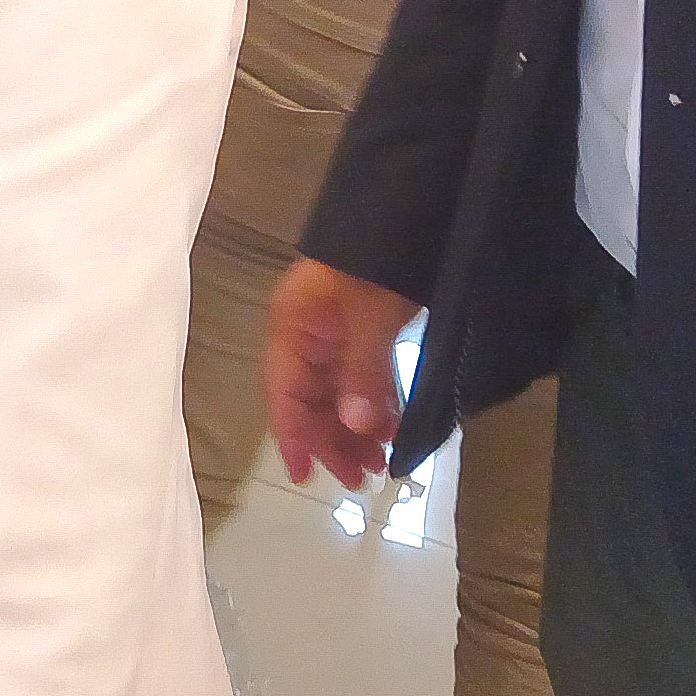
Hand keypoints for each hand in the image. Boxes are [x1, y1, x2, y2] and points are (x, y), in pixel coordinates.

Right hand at [263, 258, 420, 491]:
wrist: (410, 216)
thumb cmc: (377, 264)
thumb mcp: (371, 316)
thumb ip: (363, 372)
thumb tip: (357, 428)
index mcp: (294, 327)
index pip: (284, 392)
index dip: (293, 436)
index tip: (306, 477)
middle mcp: (307, 335)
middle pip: (309, 399)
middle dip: (331, 440)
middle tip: (362, 479)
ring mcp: (334, 334)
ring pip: (335, 394)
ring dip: (354, 429)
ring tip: (380, 462)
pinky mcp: (362, 332)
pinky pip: (359, 380)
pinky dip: (373, 407)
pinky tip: (389, 429)